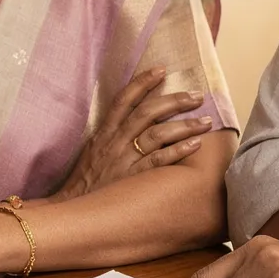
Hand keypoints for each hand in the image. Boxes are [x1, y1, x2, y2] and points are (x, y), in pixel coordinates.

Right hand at [54, 67, 214, 201]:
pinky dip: (178, 151)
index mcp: (104, 132)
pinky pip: (158, 161)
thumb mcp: (93, 150)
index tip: (161, 70)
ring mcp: (124, 160)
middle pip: (147, 113)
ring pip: (157, 135)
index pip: (123, 100)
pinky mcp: (132, 179)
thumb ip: (112, 134)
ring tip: (206, 121)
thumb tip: (133, 120)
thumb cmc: (86, 181)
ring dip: (184, 125)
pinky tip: (196, 144)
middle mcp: (115, 142)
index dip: (142, 83)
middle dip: (174, 101)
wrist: (72, 208)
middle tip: (196, 96)